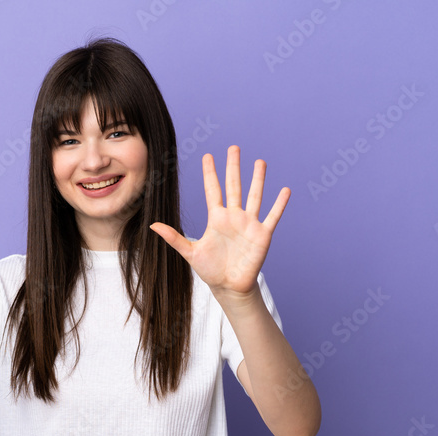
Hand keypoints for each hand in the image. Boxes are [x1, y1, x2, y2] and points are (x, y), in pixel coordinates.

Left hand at [150, 146, 289, 296]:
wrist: (229, 286)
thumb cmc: (210, 270)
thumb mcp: (190, 252)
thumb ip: (173, 237)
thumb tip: (152, 225)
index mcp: (217, 218)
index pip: (213, 190)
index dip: (210, 173)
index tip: (208, 155)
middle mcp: (234, 217)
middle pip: (234, 186)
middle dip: (233, 167)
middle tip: (233, 147)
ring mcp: (249, 224)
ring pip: (254, 196)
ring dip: (258, 179)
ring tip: (260, 162)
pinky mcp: (262, 235)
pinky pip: (272, 216)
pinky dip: (279, 204)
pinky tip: (285, 190)